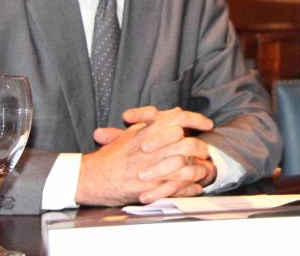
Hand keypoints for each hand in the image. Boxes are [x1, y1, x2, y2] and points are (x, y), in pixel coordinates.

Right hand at [75, 106, 215, 205]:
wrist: (92, 177)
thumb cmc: (110, 156)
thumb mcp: (132, 133)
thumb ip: (155, 122)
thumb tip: (175, 112)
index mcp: (148, 131)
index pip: (179, 118)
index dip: (197, 119)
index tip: (208, 124)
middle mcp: (152, 148)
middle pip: (188, 143)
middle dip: (201, 147)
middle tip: (206, 151)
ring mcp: (153, 168)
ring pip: (187, 166)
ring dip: (199, 168)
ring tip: (204, 169)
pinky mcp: (151, 187)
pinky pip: (178, 187)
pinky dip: (191, 186)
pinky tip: (197, 186)